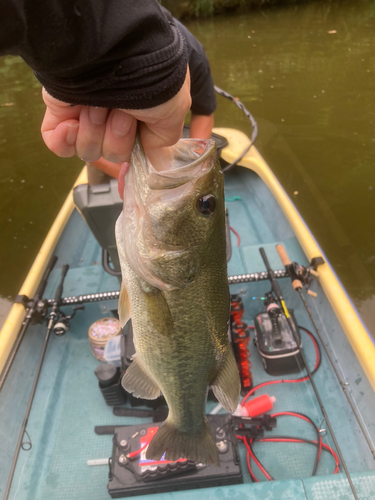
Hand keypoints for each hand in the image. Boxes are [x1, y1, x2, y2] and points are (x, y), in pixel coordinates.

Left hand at [41, 68, 190, 161]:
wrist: (113, 54)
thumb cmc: (150, 81)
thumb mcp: (174, 111)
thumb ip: (162, 139)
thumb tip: (153, 156)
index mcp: (139, 115)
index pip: (133, 151)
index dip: (133, 150)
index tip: (137, 135)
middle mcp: (112, 115)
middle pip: (112, 153)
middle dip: (117, 136)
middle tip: (120, 110)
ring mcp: (84, 114)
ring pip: (89, 151)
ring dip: (95, 131)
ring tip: (98, 104)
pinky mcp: (60, 111)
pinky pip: (59, 146)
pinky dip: (64, 141)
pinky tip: (71, 124)